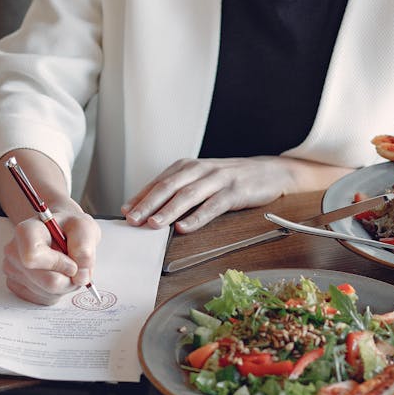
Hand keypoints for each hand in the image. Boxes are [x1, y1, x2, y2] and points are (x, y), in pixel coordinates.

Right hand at [1, 205, 100, 305]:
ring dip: (64, 285)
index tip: (71, 261)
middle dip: (68, 279)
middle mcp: (14, 251)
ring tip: (65, 268)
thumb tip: (80, 276)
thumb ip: (84, 247)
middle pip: (47, 282)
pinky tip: (56, 275)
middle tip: (74, 266)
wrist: (57, 231)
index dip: (58, 264)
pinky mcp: (16, 286)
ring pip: (47, 293)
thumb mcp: (84, 227)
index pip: (33, 257)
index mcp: (26, 231)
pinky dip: (56, 292)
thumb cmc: (68, 227)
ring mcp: (12, 270)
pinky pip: (42, 299)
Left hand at [120, 156, 350, 232]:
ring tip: (153, 225)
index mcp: (186, 166)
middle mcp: (199, 169)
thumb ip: (175, 191)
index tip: (125, 213)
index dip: (141, 197)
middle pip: (168, 187)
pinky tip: (184, 228)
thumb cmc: (228, 179)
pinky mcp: (234, 192)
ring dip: (168, 211)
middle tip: (132, 220)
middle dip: (148, 204)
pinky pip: (212, 206)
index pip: (158, 182)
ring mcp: (217, 180)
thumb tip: (142, 208)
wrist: (269, 171)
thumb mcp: (199, 180)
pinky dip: (197, 217)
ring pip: (188, 196)